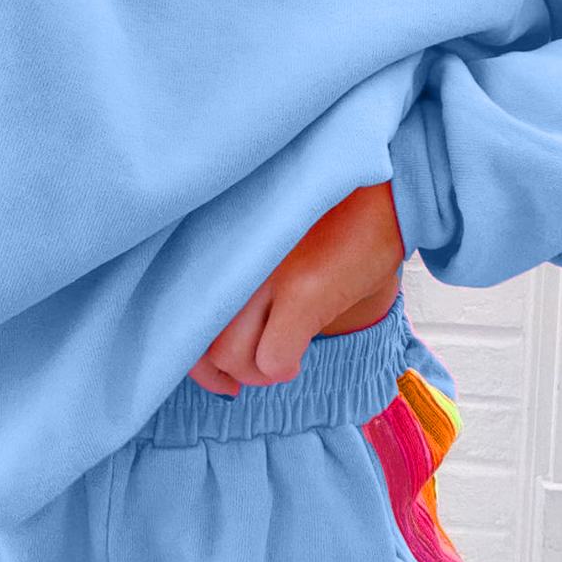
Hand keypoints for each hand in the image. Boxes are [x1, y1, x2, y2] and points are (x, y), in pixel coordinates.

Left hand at [188, 180, 405, 395]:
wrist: (385, 187)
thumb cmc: (328, 212)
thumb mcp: (266, 235)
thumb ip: (236, 268)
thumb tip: (219, 329)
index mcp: (216, 239)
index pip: (176, 310)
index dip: (194, 354)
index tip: (216, 372)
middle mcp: (230, 253)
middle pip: (198, 339)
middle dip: (223, 371)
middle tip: (247, 373)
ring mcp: (264, 271)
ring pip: (229, 355)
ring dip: (257, 370)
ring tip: (282, 356)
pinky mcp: (302, 289)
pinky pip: (274, 358)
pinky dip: (284, 366)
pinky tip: (299, 352)